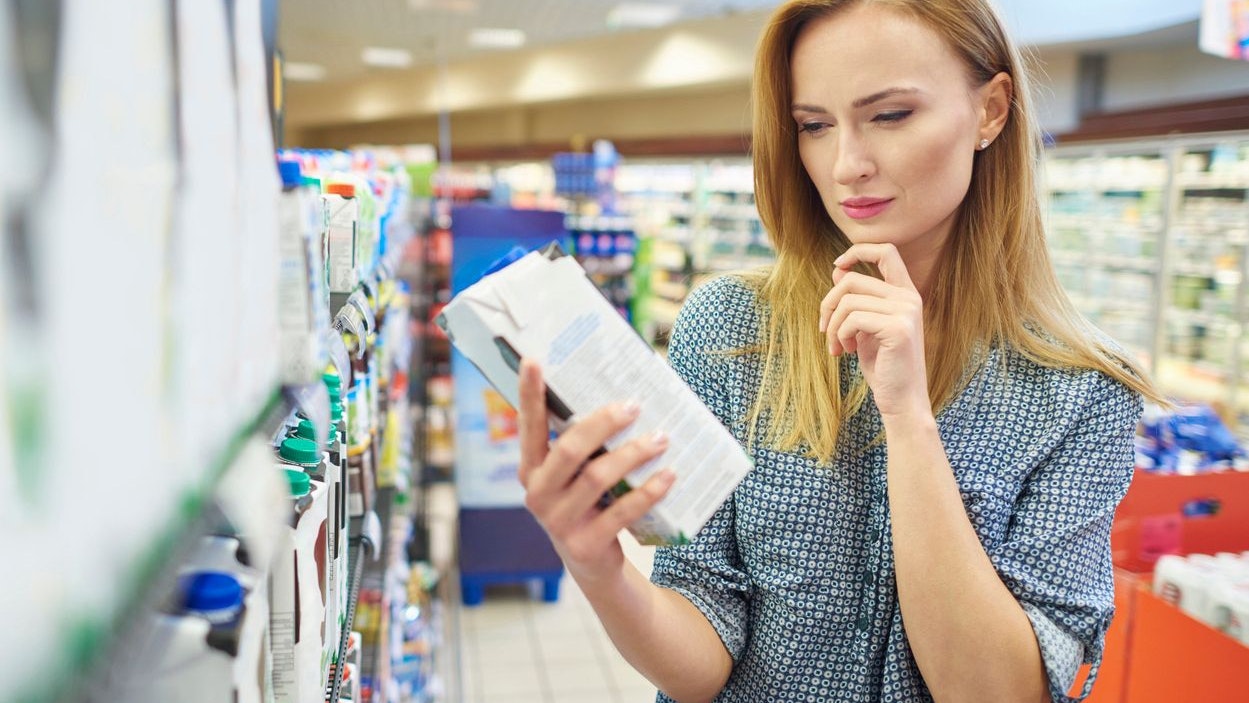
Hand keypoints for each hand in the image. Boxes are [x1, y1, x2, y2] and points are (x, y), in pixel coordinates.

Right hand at [517, 358, 675, 581]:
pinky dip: (648, 491)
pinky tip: (668, 476)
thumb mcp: (576, 475)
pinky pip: (621, 512)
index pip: (529, 426)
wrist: (591, 564)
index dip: (529, 394)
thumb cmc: (588, 503)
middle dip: (603, 423)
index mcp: (531, 469)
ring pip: (598, 477)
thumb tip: (622, 398)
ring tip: (662, 439)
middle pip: (569, 449)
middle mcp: (537, 493)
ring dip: (633, 454)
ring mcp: (558, 522)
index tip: (533, 361)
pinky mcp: (584, 545)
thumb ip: (585, 445)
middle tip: (634, 405)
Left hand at [818, 243, 929, 418]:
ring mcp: (906, 312)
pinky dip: (840, 335)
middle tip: (825, 331)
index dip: (858, 251)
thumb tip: (838, 269)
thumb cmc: (883, 365)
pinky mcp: (898, 328)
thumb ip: (856, 299)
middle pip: (852, 280)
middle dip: (828, 305)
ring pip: (848, 301)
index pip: (887, 251)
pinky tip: (846, 351)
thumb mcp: (864, 327)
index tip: (838, 265)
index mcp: (905, 294)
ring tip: (837, 346)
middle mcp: (909, 298)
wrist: (901, 400)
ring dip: (832, 325)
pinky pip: (852, 319)